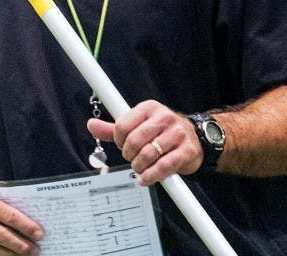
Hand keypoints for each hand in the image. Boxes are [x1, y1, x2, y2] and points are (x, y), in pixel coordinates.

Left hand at [87, 100, 202, 184]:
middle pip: (134, 141)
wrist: (195, 139)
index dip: (118, 140)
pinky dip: (150, 176)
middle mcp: (164, 118)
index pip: (123, 124)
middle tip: (131, 158)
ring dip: (138, 166)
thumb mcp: (137, 126)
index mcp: (148, 108)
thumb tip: (91, 125)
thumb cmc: (161, 132)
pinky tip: (145, 179)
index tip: (121, 146)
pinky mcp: (186, 151)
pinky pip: (163, 166)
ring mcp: (177, 134)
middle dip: (128, 154)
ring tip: (139, 168)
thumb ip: (113, 128)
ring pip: (148, 154)